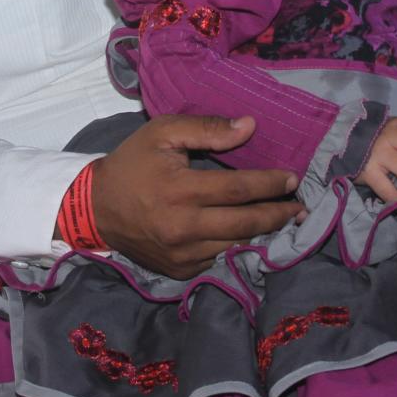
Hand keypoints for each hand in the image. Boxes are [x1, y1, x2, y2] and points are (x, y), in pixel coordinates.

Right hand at [93, 114, 301, 278]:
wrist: (95, 208)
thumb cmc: (132, 163)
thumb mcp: (163, 132)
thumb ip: (207, 129)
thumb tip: (250, 126)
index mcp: (181, 190)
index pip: (239, 189)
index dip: (271, 184)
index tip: (293, 179)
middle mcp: (184, 227)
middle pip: (246, 224)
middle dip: (279, 215)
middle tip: (301, 207)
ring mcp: (182, 254)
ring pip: (236, 246)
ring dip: (264, 234)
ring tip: (286, 221)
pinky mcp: (179, 269)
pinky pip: (219, 260)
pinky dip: (238, 247)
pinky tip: (253, 235)